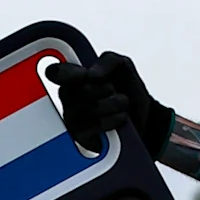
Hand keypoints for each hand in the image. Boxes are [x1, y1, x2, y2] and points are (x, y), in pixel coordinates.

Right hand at [47, 50, 174, 154]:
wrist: (144, 116)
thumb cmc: (127, 88)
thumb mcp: (122, 66)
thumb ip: (108, 61)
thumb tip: (92, 75)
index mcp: (73, 77)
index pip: (55, 73)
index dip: (69, 73)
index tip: (87, 75)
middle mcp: (68, 99)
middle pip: (77, 92)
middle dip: (104, 89)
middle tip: (114, 90)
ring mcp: (73, 119)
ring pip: (88, 109)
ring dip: (113, 104)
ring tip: (123, 104)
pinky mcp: (81, 138)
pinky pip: (92, 128)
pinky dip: (112, 120)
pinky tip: (120, 118)